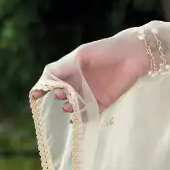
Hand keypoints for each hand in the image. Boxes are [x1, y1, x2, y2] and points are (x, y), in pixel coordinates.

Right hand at [32, 31, 150, 115]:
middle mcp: (79, 82)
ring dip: (69, 108)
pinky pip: (89, 114)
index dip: (43, 88)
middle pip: (63, 94)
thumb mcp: (80, 56)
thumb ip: (62, 68)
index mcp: (72, 69)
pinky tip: (77, 119)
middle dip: (59, 97)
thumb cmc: (105, 50)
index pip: (53, 81)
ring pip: (74, 106)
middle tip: (62, 95)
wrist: (134, 55)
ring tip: (69, 106)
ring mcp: (91, 93)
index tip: (35, 96)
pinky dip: (82, 118)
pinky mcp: (103, 102)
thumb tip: (45, 81)